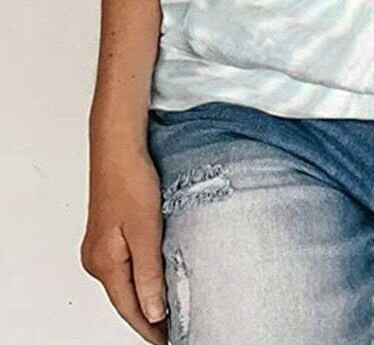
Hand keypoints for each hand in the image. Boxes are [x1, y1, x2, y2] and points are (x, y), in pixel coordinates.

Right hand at [80, 142, 167, 344]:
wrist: (118, 148)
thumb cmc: (130, 181)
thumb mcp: (146, 230)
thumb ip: (149, 274)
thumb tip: (153, 312)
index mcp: (104, 263)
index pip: (129, 308)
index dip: (150, 328)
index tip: (169, 340)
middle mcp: (96, 259)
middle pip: (125, 298)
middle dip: (149, 315)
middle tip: (176, 326)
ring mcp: (100, 247)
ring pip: (125, 282)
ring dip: (145, 295)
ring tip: (171, 306)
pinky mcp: (108, 234)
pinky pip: (125, 265)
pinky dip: (141, 276)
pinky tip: (157, 275)